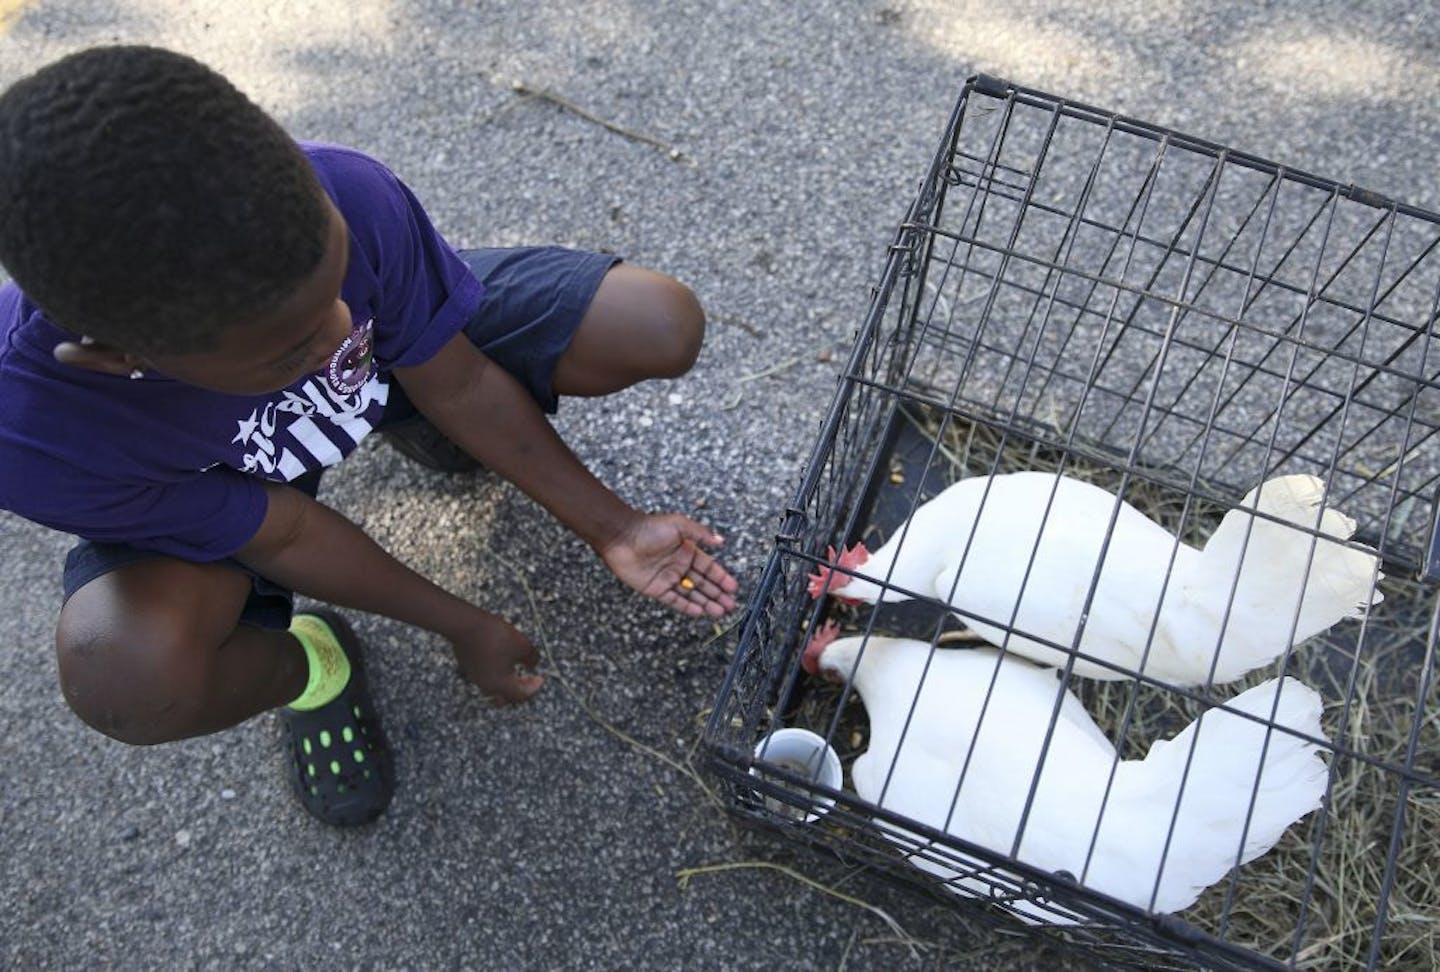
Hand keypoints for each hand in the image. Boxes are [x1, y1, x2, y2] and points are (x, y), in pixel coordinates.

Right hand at [449, 611, 543, 704]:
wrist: (466, 624)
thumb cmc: (495, 636)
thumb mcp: (522, 645)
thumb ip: (532, 658)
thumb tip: (534, 664)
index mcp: (500, 684)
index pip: (521, 694)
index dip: (534, 687)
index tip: (540, 678)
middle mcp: (485, 685)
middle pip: (504, 697)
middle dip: (517, 691)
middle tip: (527, 680)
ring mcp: (474, 676)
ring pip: (492, 687)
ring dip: (505, 682)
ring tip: (514, 670)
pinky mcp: (467, 665)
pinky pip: (484, 675)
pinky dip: (495, 672)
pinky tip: (500, 659)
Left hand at [599, 513, 738, 617]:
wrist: (622, 537)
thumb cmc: (649, 527)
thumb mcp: (679, 525)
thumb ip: (701, 534)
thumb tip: (721, 541)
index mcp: (687, 550)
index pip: (709, 568)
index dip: (721, 578)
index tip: (733, 587)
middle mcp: (679, 565)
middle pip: (703, 583)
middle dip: (717, 594)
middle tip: (731, 605)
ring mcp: (668, 578)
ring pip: (691, 594)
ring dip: (706, 602)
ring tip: (720, 611)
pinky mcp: (656, 588)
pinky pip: (674, 600)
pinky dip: (687, 607)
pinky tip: (700, 612)